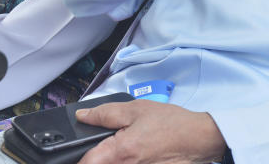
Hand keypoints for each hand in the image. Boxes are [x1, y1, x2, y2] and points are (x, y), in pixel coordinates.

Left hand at [76, 100, 226, 163]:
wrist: (198, 139)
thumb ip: (106, 113)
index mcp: (120, 152)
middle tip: (99, 148)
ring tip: (120, 149)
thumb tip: (83, 116)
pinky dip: (123, 162)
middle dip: (95, 158)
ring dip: (108, 160)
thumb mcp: (136, 109)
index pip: (86, 163)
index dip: (75, 158)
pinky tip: (131, 155)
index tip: (70, 154)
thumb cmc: (172, 123)